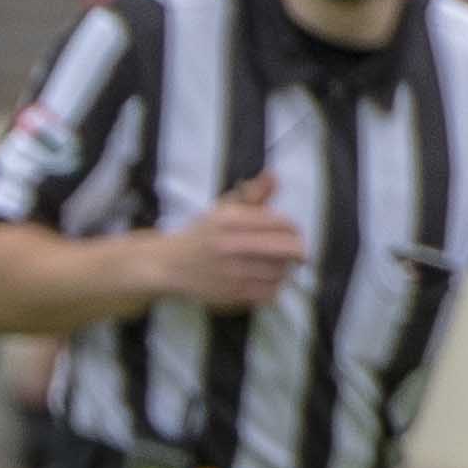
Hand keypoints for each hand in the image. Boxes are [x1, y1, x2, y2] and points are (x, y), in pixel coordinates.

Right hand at [145, 171, 305, 314]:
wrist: (168, 266)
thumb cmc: (201, 236)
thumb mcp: (223, 209)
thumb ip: (253, 193)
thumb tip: (273, 175)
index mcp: (230, 219)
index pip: (281, 222)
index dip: (294, 228)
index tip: (292, 233)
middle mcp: (230, 244)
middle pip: (288, 248)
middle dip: (299, 250)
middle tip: (298, 253)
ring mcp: (231, 271)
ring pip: (281, 271)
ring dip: (286, 269)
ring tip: (278, 266)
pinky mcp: (231, 293)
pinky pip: (270, 292)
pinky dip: (275, 287)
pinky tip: (267, 281)